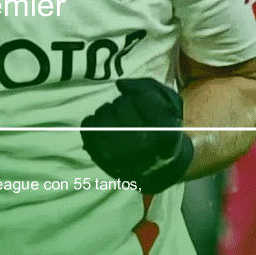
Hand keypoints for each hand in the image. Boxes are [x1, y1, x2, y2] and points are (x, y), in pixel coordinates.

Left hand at [80, 78, 193, 193]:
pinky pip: (88, 124)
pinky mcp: (99, 157)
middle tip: (132, 118)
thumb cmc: (161, 133)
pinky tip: (107, 131)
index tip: (146, 109)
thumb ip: (146, 89)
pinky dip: (95, 123)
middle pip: (121, 104)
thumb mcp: (168, 110)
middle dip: (125, 105)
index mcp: (164, 133)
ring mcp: (118, 152)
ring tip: (119, 124)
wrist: (157, 170)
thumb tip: (119, 84)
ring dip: (109, 113)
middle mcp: (141, 145)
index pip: (143, 98)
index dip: (142, 97)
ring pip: (103, 112)